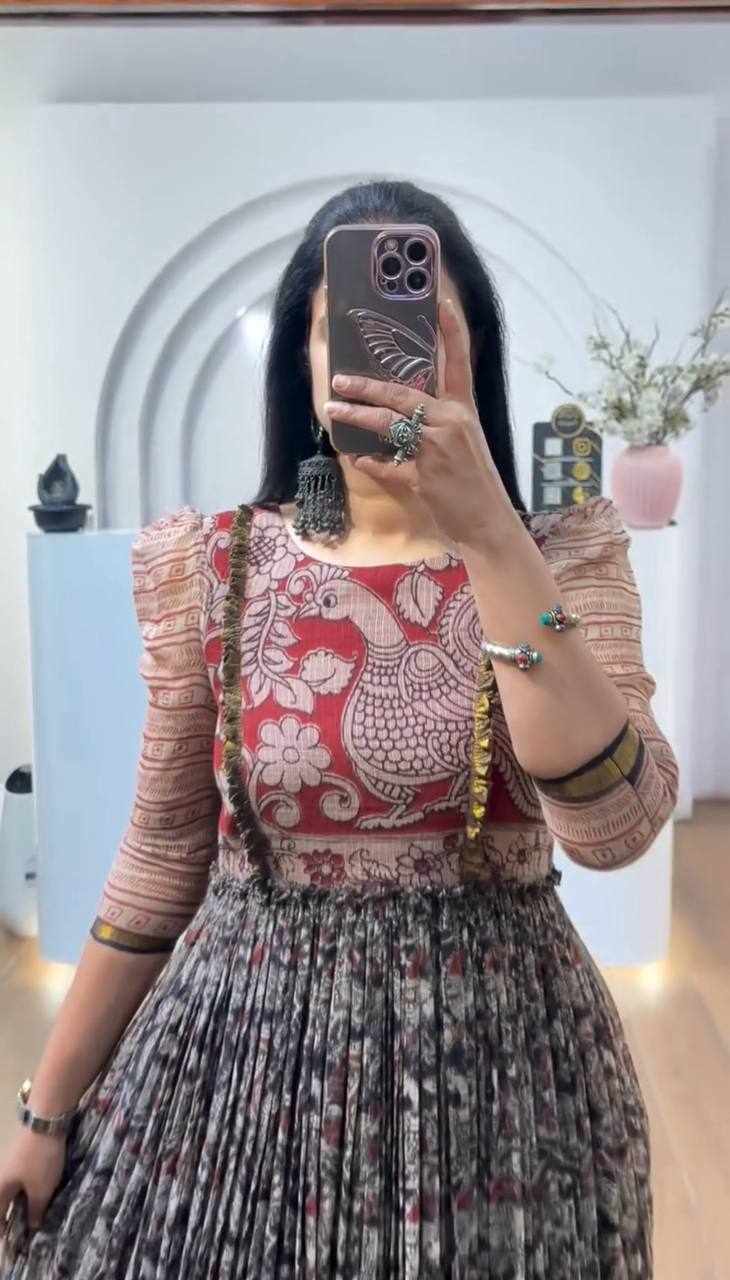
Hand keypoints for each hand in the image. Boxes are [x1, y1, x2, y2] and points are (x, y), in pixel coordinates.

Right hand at [0, 1127, 66, 1243]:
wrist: (46, 1120)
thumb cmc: (39, 1159)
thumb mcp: (41, 1190)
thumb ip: (35, 1210)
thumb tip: (31, 1227)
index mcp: (0, 1189)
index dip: (4, 1233)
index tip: (14, 1246)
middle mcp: (2, 1177)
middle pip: (4, 1203)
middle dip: (15, 1217)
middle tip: (29, 1231)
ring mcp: (12, 1164)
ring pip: (16, 1190)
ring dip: (24, 1202)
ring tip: (39, 1214)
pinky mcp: (24, 1154)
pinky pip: (24, 1178)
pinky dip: (31, 1189)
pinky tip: (44, 1191)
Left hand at [323, 297, 514, 548]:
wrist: (488, 524)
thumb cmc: (476, 484)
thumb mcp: (464, 445)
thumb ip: (437, 425)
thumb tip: (402, 415)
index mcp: (464, 411)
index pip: (458, 363)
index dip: (450, 332)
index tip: (439, 302)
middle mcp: (451, 423)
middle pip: (402, 394)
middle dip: (367, 385)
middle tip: (339, 378)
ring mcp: (436, 449)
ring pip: (388, 425)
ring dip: (357, 416)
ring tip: (333, 408)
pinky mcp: (422, 477)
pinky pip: (386, 465)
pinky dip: (369, 462)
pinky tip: (357, 458)